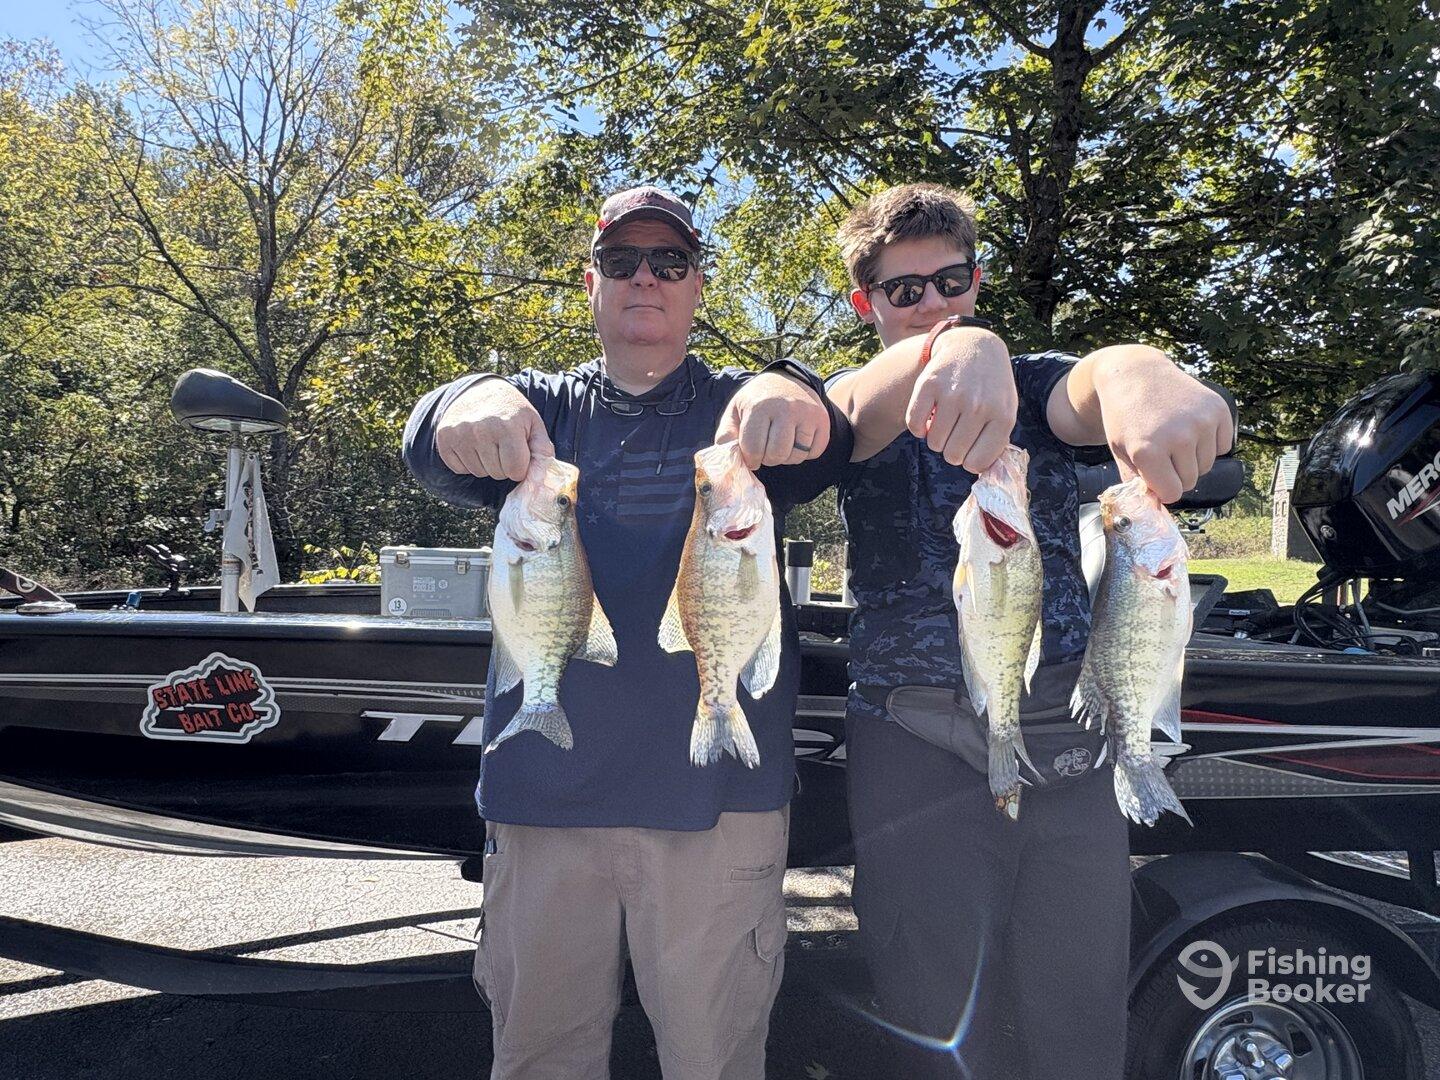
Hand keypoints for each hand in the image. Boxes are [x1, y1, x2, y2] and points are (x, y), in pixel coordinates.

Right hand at [435, 377, 554, 482]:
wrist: (479, 390)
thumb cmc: (510, 410)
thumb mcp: (533, 422)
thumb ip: (542, 449)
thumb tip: (541, 476)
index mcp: (507, 427)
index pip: (515, 470)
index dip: (520, 465)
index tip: (518, 452)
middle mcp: (481, 431)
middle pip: (497, 474)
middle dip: (504, 465)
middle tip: (502, 445)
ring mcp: (460, 435)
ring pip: (479, 473)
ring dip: (486, 464)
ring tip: (488, 443)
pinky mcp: (444, 439)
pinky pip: (459, 469)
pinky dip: (468, 462)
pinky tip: (473, 444)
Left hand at [716, 371, 830, 469]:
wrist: (784, 379)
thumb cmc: (757, 400)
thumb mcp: (736, 410)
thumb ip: (727, 433)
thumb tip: (725, 453)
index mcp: (760, 407)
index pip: (754, 449)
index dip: (750, 459)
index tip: (750, 456)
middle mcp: (786, 409)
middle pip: (777, 455)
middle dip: (768, 459)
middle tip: (766, 449)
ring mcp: (807, 414)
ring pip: (796, 456)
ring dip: (786, 457)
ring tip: (780, 443)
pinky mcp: (822, 420)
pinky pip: (814, 452)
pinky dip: (804, 453)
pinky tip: (796, 440)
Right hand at [906, 329, 1015, 471]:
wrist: (973, 345)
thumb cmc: (990, 386)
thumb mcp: (1005, 410)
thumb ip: (996, 441)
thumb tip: (979, 473)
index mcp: (1002, 417)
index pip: (976, 463)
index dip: (969, 460)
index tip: (969, 448)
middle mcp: (978, 406)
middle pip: (953, 456)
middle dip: (951, 450)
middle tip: (955, 434)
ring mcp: (953, 395)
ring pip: (934, 444)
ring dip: (936, 438)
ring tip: (944, 422)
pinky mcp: (929, 385)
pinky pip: (914, 425)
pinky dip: (918, 428)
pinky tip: (928, 417)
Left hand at [1096, 352, 1234, 503]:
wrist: (1136, 375)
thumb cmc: (1125, 417)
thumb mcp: (1120, 451)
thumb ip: (1137, 482)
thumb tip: (1155, 509)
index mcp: (1148, 450)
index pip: (1172, 493)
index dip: (1163, 488)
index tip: (1155, 476)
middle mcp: (1178, 436)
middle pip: (1191, 481)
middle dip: (1176, 473)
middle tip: (1162, 452)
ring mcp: (1201, 421)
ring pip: (1207, 465)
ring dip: (1192, 459)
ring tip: (1174, 437)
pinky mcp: (1218, 409)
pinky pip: (1223, 447)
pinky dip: (1210, 444)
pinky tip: (1190, 427)